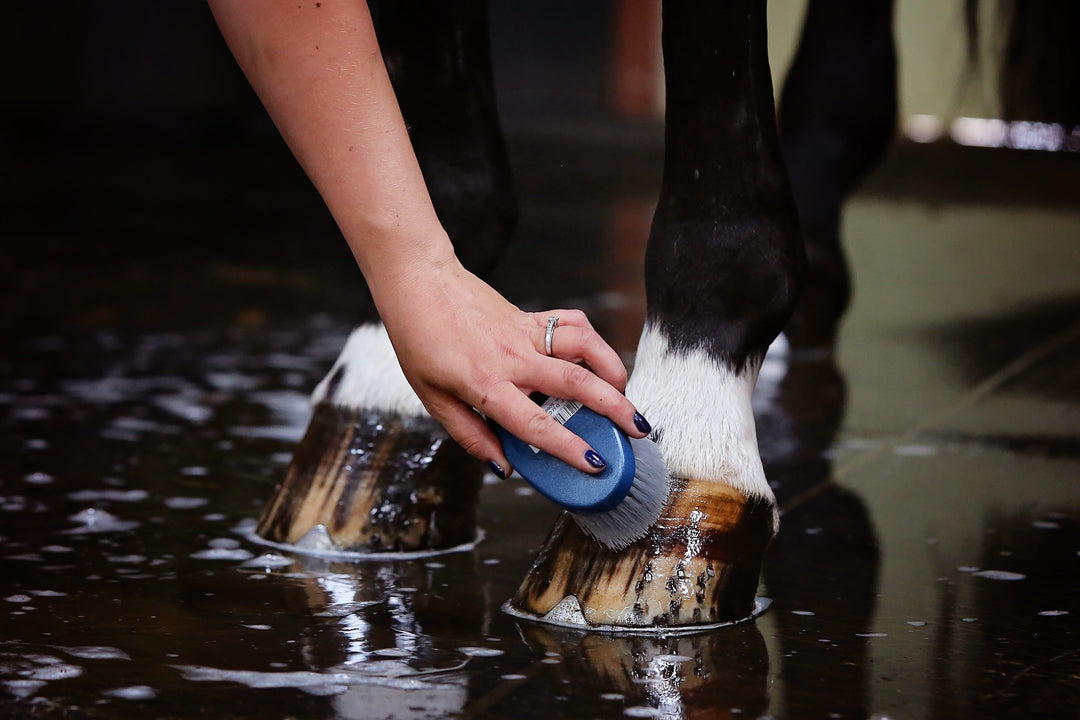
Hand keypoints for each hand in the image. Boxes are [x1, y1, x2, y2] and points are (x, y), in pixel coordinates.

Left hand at [374, 256, 649, 475]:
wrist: (419, 282)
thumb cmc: (420, 342)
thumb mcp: (433, 399)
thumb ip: (471, 435)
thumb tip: (505, 466)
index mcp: (486, 385)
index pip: (536, 423)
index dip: (568, 447)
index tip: (595, 464)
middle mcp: (513, 359)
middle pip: (577, 384)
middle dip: (615, 408)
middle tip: (638, 430)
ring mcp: (526, 333)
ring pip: (585, 347)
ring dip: (613, 370)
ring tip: (624, 394)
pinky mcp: (531, 316)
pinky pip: (573, 325)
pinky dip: (592, 342)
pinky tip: (597, 359)